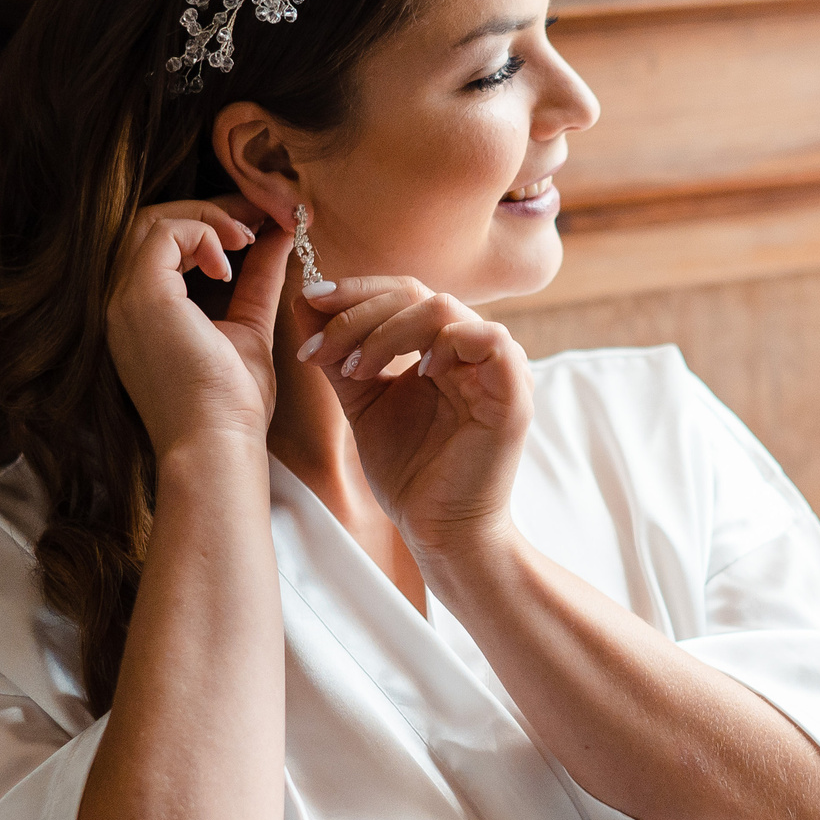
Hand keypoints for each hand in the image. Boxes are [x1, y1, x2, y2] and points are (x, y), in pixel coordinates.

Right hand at [106, 195, 291, 457]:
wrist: (218, 446)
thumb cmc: (231, 405)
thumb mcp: (249, 326)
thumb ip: (257, 281)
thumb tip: (279, 239)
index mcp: (140, 313)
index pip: (157, 244)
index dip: (205, 223)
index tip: (252, 225)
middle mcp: (120, 302)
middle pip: (150, 225)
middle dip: (208, 210)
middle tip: (258, 215)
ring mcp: (124, 299)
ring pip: (152, 221)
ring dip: (208, 217)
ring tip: (248, 237)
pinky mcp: (141, 297)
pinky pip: (164, 233)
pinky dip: (202, 233)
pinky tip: (229, 263)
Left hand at [296, 276, 531, 558]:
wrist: (438, 529)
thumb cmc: (410, 472)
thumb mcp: (363, 401)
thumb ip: (339, 355)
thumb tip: (305, 300)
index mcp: (444, 346)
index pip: (403, 291)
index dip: (356, 291)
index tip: (309, 303)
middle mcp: (473, 348)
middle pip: (418, 292)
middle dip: (358, 312)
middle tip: (321, 349)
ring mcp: (498, 367)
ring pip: (443, 308)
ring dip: (386, 331)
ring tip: (355, 371)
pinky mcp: (514, 392)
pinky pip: (489, 341)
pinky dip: (446, 346)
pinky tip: (416, 374)